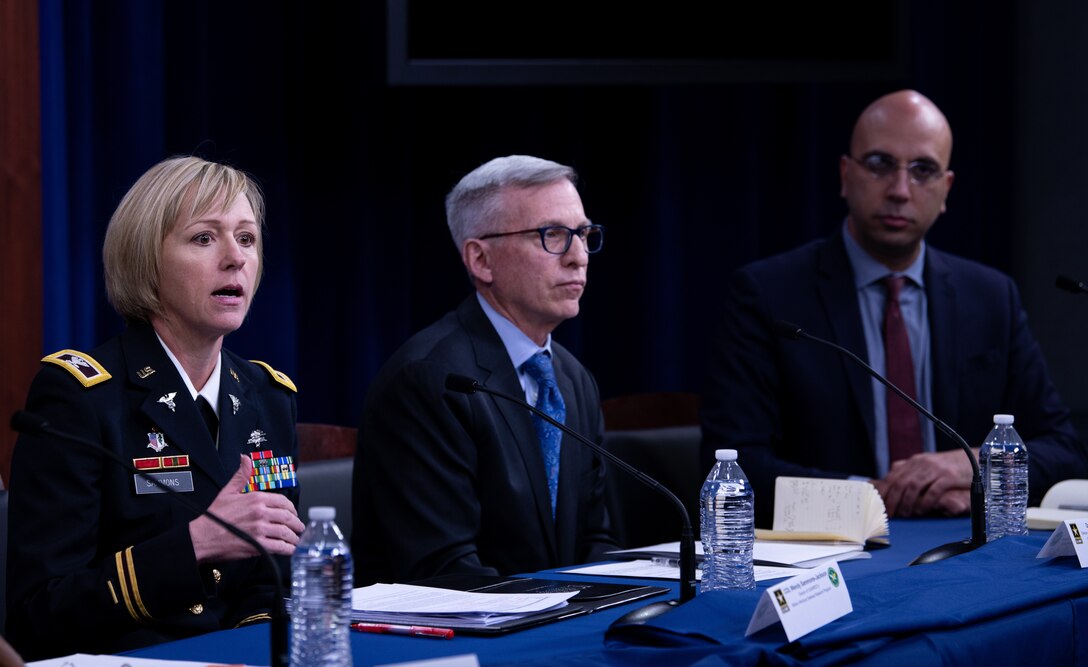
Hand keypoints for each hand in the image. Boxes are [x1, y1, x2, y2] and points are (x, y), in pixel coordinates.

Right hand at [190, 455, 304, 561]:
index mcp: (256, 499)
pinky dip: (287, 549)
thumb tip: (245, 459)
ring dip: (293, 537)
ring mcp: (260, 530)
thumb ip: (241, 475)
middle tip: (299, 527)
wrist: (202, 536)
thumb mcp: (228, 491)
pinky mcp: (257, 545)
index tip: (293, 513)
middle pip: (287, 517)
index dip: (291, 509)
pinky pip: (279, 547)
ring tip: (295, 539)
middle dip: (296, 523)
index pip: (283, 502)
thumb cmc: (213, 516)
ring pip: (285, 532)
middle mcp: (260, 513)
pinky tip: (288, 549)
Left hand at [872, 450, 974, 516]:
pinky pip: (933, 490)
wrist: (973, 459)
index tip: (878, 505)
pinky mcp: (949, 476)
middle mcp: (921, 463)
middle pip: (900, 482)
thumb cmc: (947, 467)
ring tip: (905, 515)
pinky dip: (925, 502)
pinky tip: (922, 511)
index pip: (892, 476)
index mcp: (914, 462)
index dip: (883, 492)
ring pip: (913, 486)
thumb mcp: (926, 467)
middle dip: (892, 500)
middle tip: (889, 514)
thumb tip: (890, 482)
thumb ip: (909, 473)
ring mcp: (935, 469)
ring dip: (906, 502)